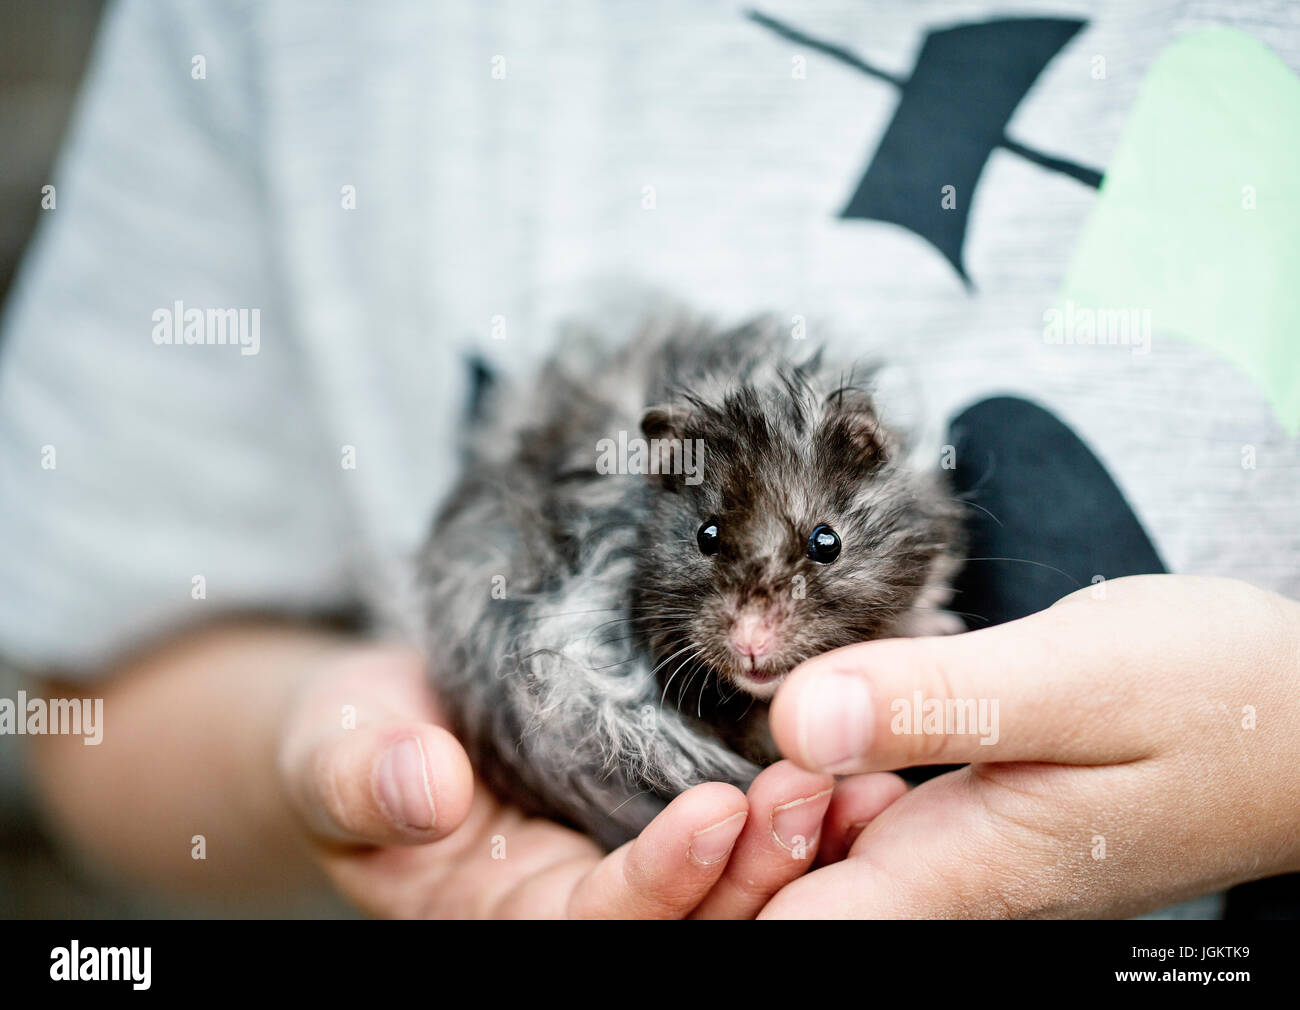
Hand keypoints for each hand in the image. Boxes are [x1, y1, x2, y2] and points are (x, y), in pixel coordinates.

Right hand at [275, 644, 893, 917]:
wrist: (403, 719)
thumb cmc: (360, 739)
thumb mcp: (340, 750)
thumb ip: (362, 774)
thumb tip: (420, 787)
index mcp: (509, 921)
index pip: (597, 929)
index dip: (660, 884)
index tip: (714, 813)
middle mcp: (585, 912)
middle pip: (691, 925)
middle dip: (757, 874)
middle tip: (811, 793)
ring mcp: (637, 872)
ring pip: (737, 894)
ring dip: (800, 850)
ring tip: (855, 785)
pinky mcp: (672, 821)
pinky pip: (750, 839)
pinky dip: (806, 818)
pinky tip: (856, 775)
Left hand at [760, 575, 1299, 917]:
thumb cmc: (1214, 698)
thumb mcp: (1072, 678)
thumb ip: (936, 701)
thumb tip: (792, 719)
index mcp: (959, 872)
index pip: (797, 930)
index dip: (730, 884)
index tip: (717, 808)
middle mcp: (952, 886)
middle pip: (798, 903)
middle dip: (745, 841)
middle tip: (764, 731)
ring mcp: (966, 864)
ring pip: (830, 867)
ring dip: (786, 806)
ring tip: (808, 713)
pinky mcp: (979, 830)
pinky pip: (873, 832)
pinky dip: (835, 783)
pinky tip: (844, 721)